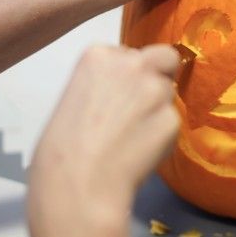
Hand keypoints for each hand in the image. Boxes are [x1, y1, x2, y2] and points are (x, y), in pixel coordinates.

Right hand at [28, 44, 179, 223]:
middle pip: (163, 58)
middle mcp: (131, 64)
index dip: (127, 75)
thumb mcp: (75, 96)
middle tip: (142, 106)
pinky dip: (162, 137)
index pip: (129, 52)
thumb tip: (128, 89)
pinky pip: (172, 123)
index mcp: (99, 54)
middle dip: (158, 75)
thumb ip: (105, 83)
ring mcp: (155, 90)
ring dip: (158, 110)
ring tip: (132, 138)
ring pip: (169, 93)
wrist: (78, 184)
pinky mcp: (171, 119)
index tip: (115, 96)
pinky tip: (139, 153)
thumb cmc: (63, 148)